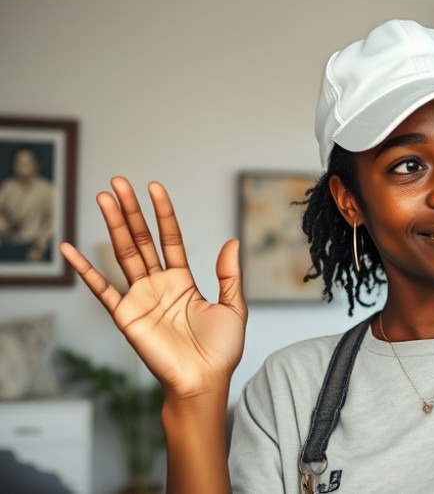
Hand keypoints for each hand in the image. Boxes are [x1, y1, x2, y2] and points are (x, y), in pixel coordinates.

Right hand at [60, 177, 247, 398]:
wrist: (204, 382)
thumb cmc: (220, 351)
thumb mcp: (233, 307)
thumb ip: (229, 274)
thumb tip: (232, 240)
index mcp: (183, 280)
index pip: (169, 238)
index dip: (162, 213)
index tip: (154, 187)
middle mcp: (158, 285)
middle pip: (141, 240)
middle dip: (131, 211)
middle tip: (118, 182)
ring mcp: (140, 298)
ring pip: (123, 254)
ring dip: (113, 226)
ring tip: (102, 197)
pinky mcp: (125, 316)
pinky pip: (101, 289)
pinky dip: (84, 270)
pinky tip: (70, 249)